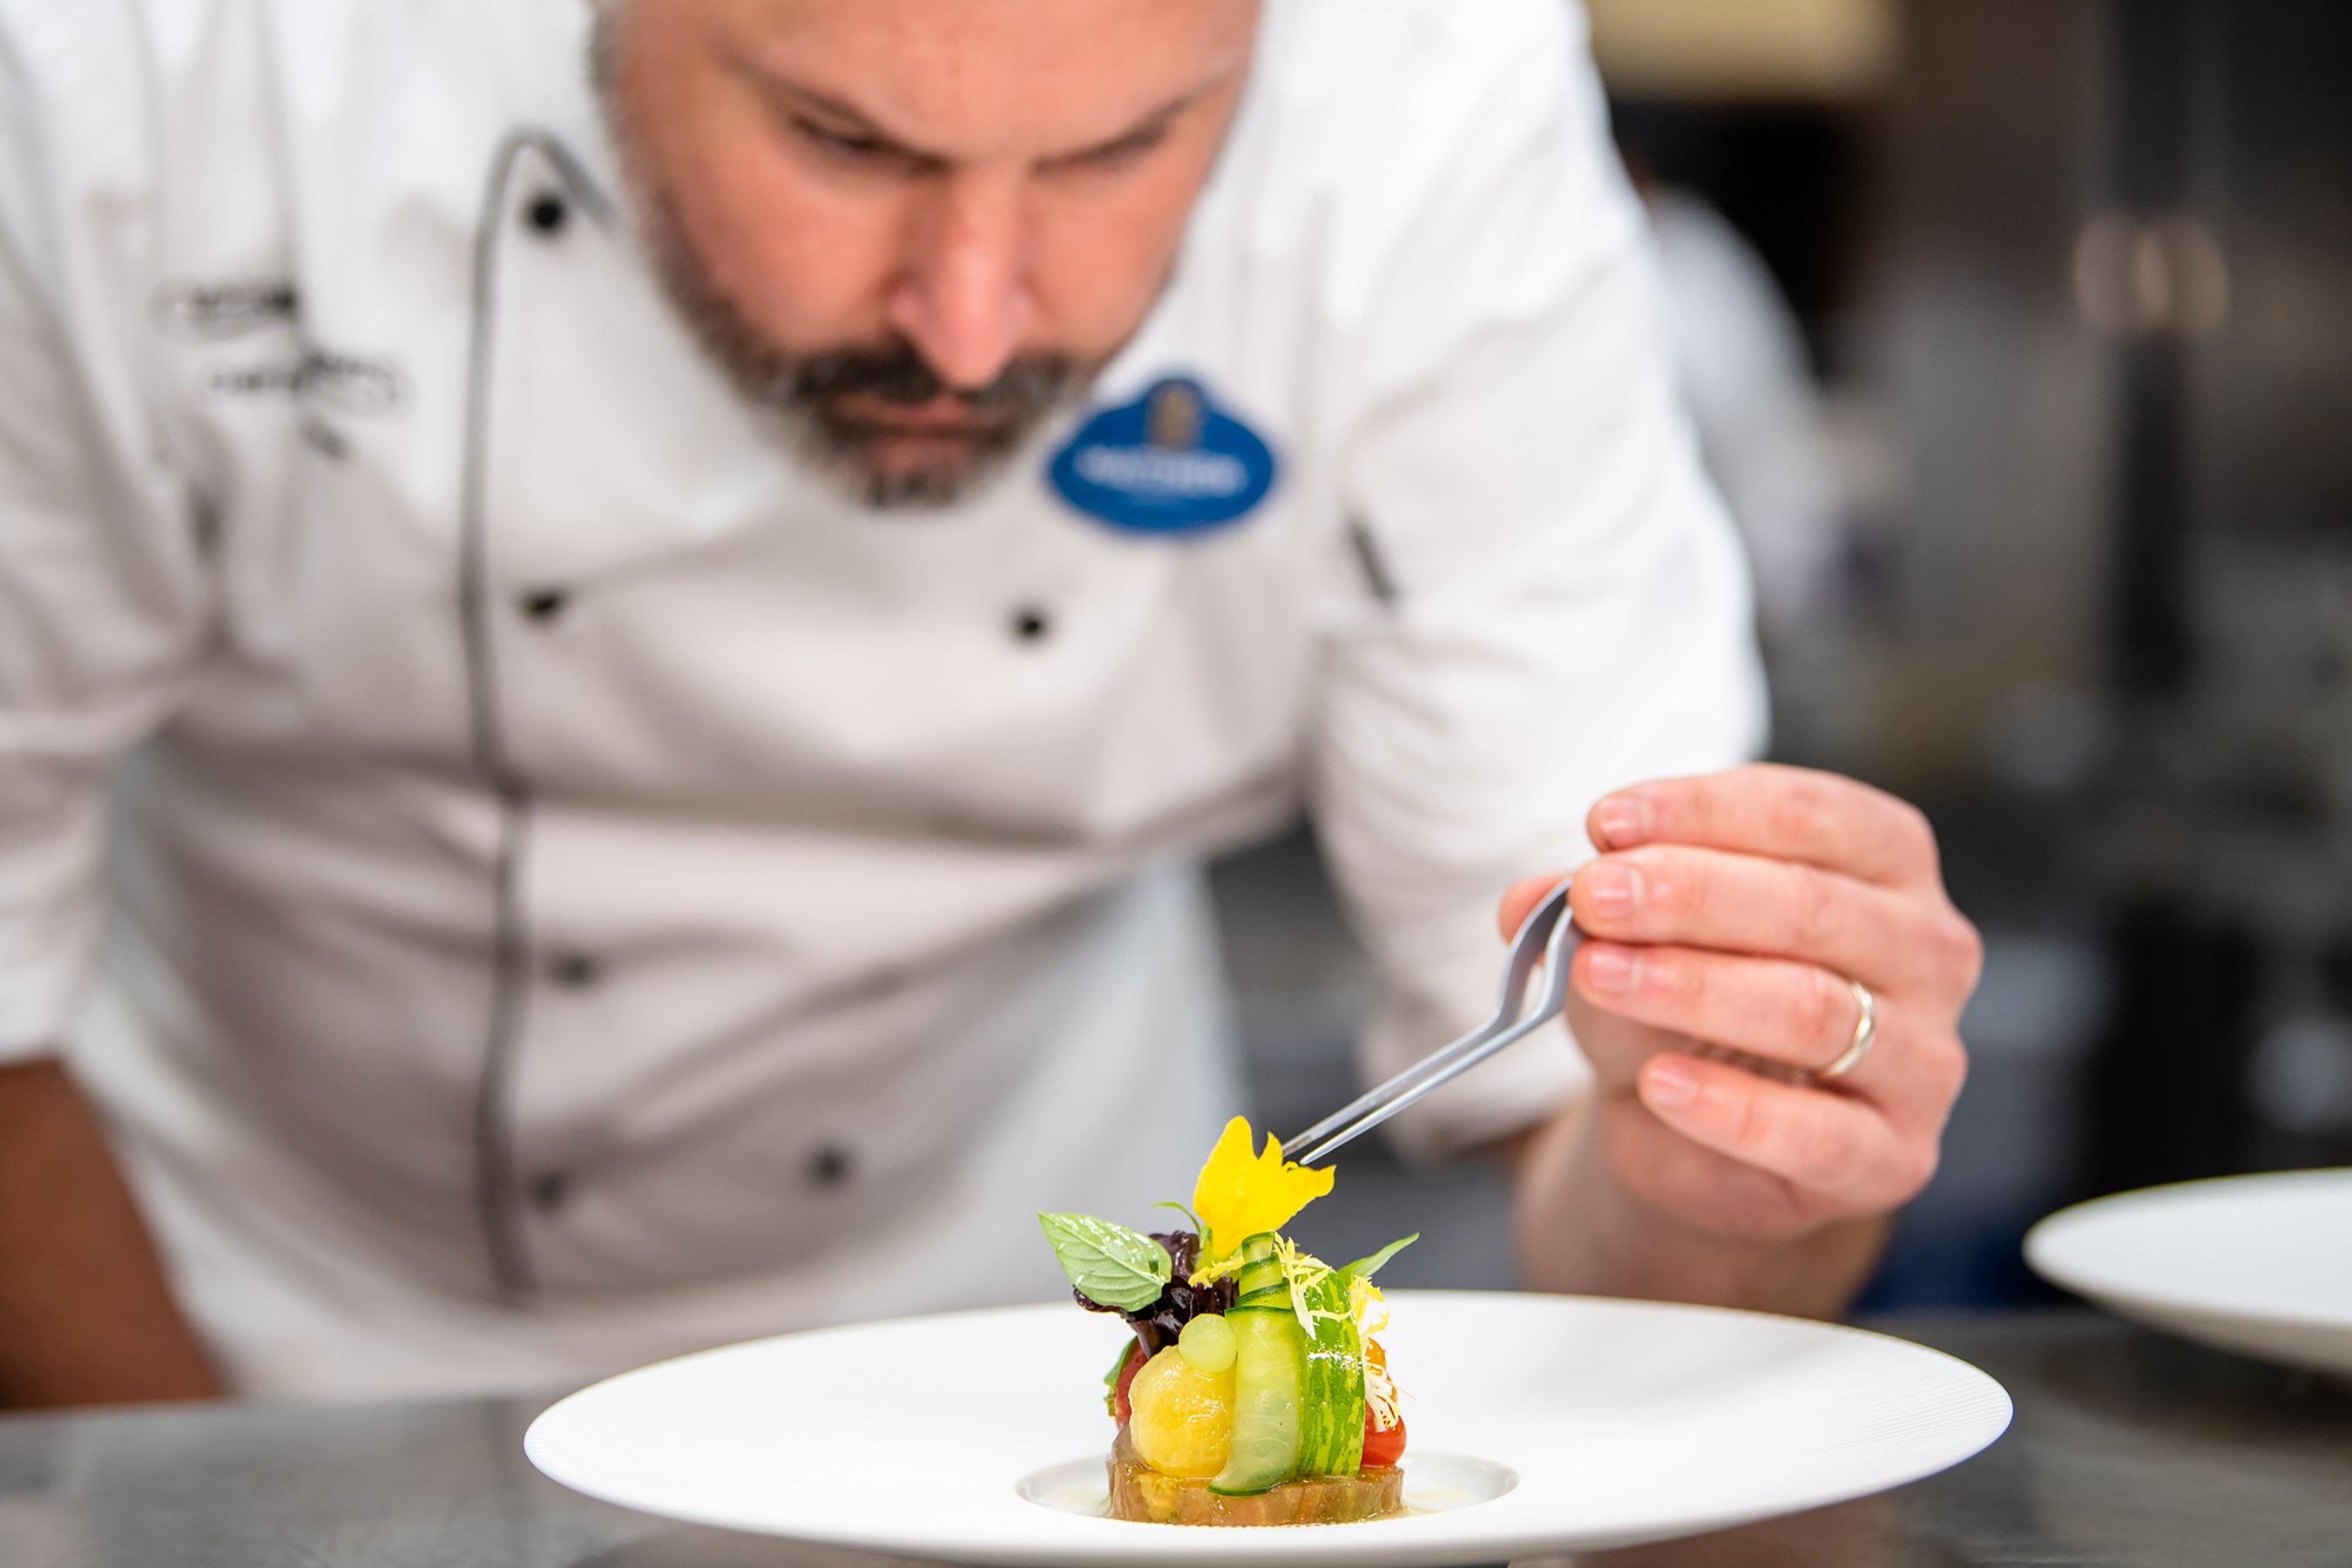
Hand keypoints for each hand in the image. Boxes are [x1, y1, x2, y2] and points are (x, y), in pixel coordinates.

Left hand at [1500, 765, 1979, 1246]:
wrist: (1696, 1134)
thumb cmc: (1683, 1004)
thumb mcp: (1628, 936)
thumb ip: (1589, 908)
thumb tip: (1529, 900)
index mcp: (1884, 862)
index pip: (1807, 814)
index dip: (1702, 811)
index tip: (1606, 823)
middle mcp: (1927, 950)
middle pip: (1814, 905)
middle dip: (1692, 893)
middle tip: (1596, 895)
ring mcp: (1925, 1059)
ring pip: (1814, 1009)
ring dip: (1694, 986)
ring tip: (1600, 975)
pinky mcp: (1894, 1156)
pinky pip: (1819, 1134)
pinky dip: (1732, 1109)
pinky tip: (1660, 1084)